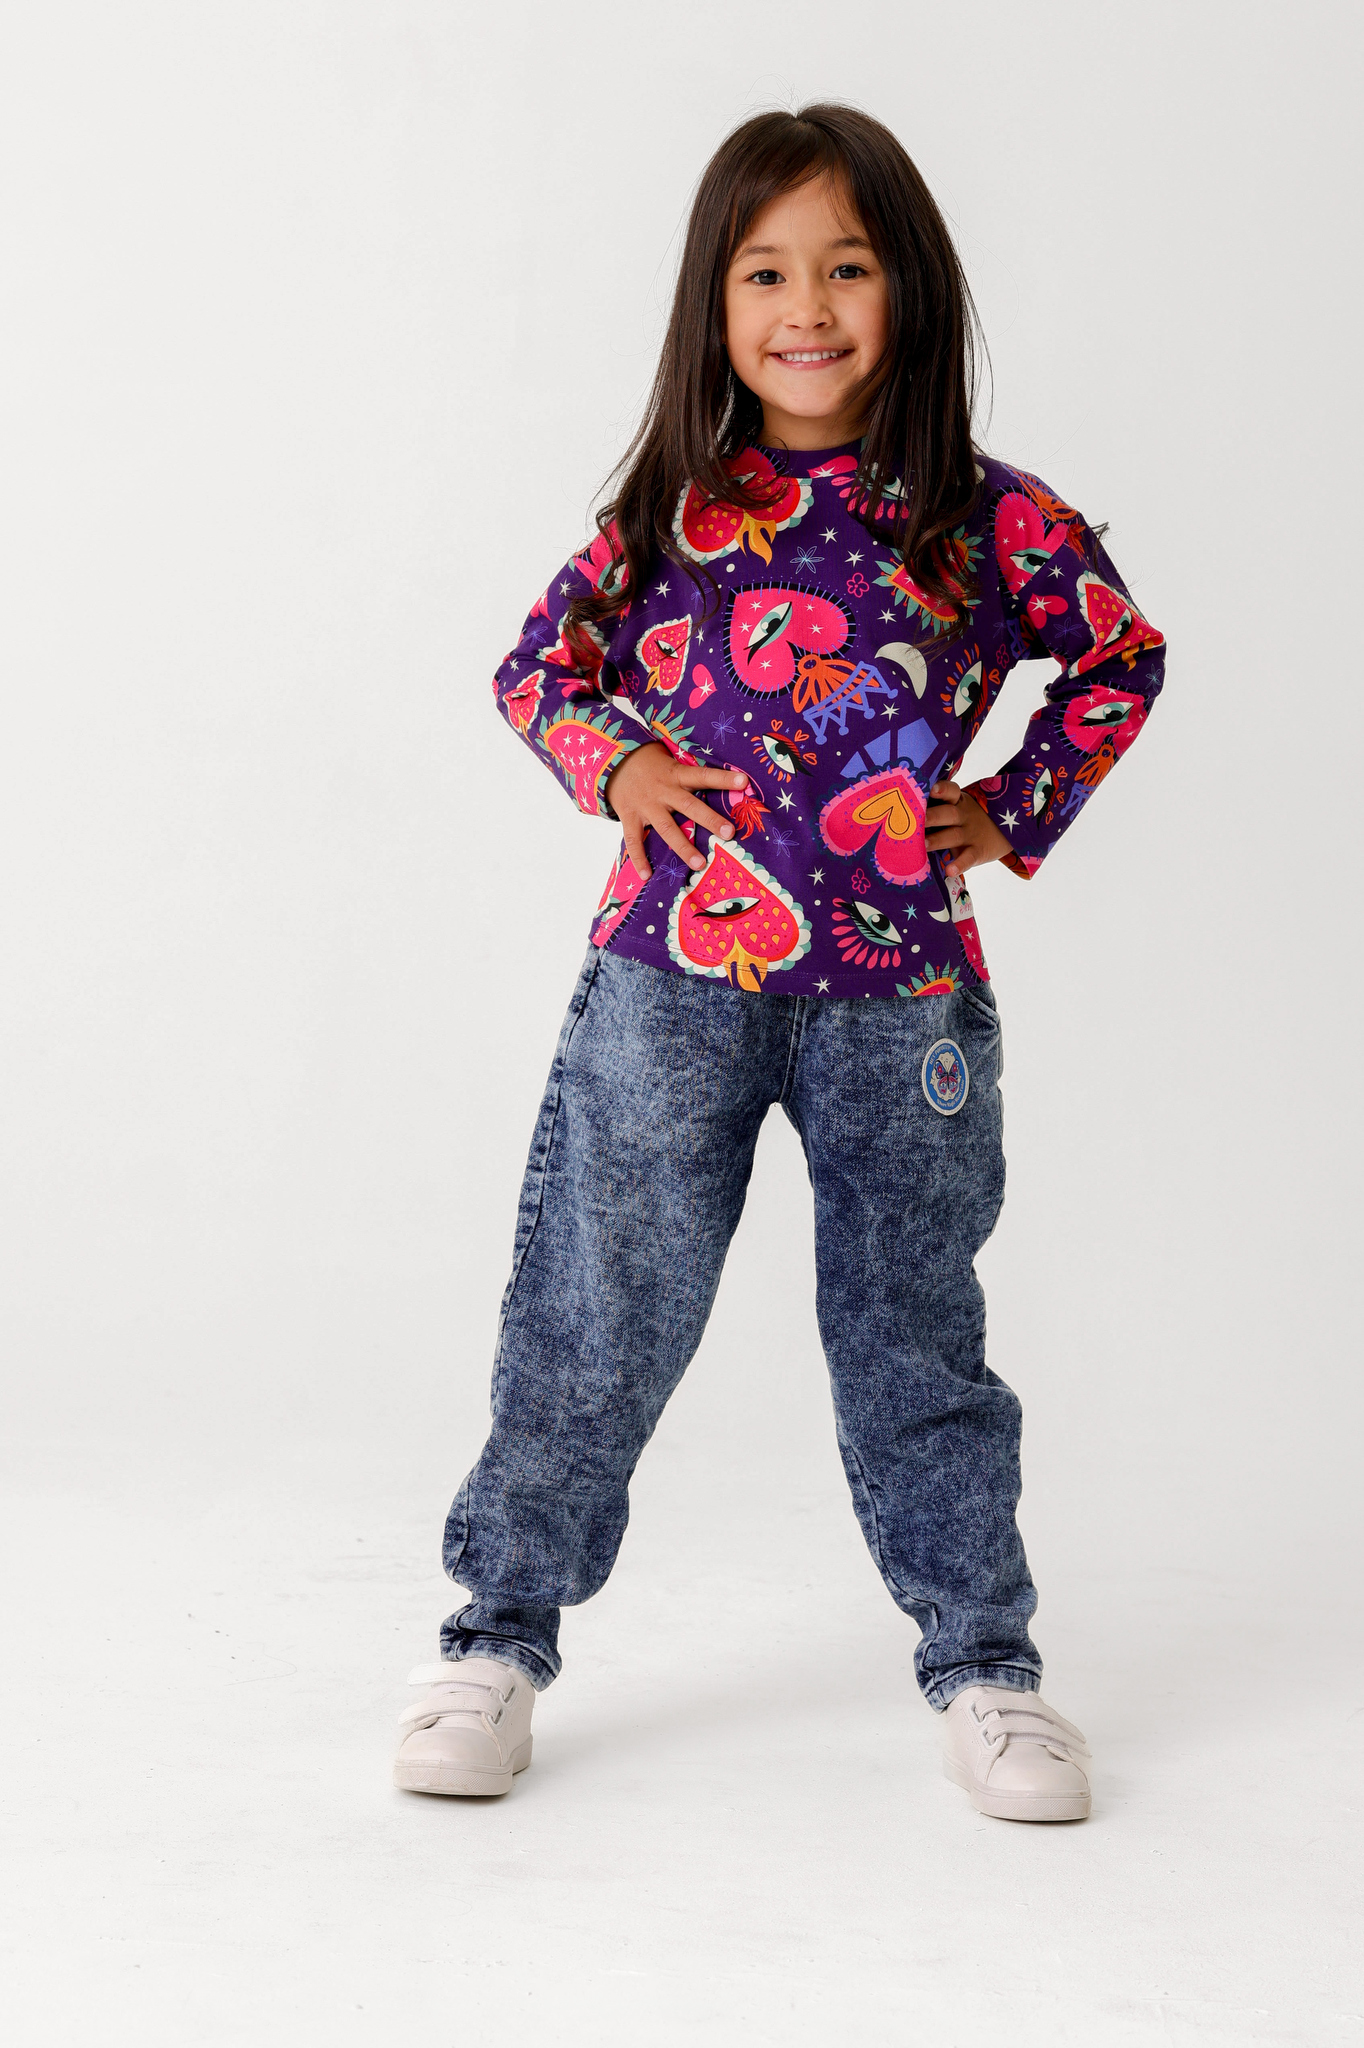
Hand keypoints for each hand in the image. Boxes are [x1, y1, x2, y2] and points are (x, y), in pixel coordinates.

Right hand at [605, 742, 748, 879]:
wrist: (614, 762)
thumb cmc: (652, 764)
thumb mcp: (671, 762)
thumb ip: (690, 775)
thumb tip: (725, 784)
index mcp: (676, 774)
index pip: (703, 775)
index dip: (722, 777)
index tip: (743, 781)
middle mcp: (663, 791)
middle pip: (689, 806)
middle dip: (709, 820)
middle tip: (729, 833)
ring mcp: (646, 806)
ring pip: (666, 828)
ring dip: (683, 847)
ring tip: (700, 864)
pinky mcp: (630, 817)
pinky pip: (634, 840)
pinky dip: (638, 859)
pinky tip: (646, 875)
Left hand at [925, 780, 1013, 876]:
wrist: (1002, 831)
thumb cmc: (966, 818)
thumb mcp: (957, 807)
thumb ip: (936, 807)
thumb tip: (903, 811)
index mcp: (956, 801)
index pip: (951, 791)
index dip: (943, 789)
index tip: (932, 790)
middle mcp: (963, 815)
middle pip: (949, 813)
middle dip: (933, 816)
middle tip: (918, 820)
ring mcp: (970, 834)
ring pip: (954, 835)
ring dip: (938, 840)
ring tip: (924, 845)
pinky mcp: (977, 852)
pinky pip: (968, 858)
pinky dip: (960, 864)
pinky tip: (950, 870)